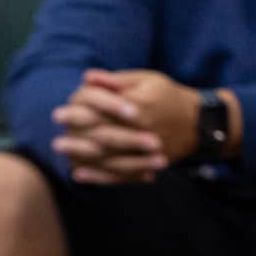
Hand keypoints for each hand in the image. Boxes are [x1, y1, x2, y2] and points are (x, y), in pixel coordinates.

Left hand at [52, 69, 200, 182]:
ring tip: (62, 153)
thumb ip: (116, 80)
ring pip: (110, 159)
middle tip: (55, 139)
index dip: (78, 113)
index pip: (103, 111)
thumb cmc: (169, 96)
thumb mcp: (146, 79)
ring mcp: (146, 152)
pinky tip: (80, 174)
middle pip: (103, 137)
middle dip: (76, 139)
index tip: (59, 113)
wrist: (199, 123)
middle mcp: (142, 132)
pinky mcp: (148, 165)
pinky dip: (99, 177)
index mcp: (140, 107)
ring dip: (83, 157)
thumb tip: (87, 78)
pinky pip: (120, 175)